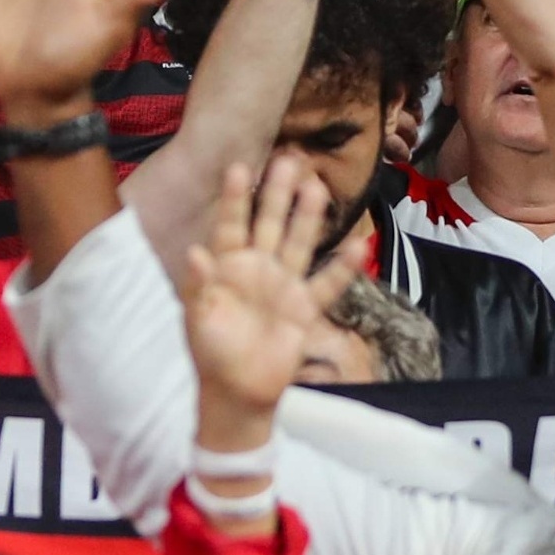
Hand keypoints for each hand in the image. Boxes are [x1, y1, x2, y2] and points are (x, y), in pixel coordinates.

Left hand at [183, 155, 366, 431]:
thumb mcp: (198, 321)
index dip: (234, 198)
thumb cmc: (211, 355)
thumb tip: (194, 252)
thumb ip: (199, 286)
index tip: (240, 166)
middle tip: (290, 160)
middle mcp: (258, 269)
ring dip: (308, 217)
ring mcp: (284, 285)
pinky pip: (328, 284)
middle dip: (277, 194)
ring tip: (318, 187)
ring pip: (299, 243)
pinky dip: (345, 267)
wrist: (238, 394)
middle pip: (269, 224)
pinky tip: (361, 245)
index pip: (230, 225)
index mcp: (227, 268)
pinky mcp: (305, 307)